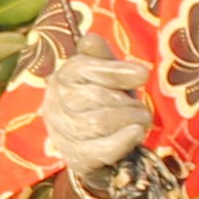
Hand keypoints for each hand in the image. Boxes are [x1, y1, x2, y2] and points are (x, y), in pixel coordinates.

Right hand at [42, 31, 151, 184]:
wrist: (101, 151)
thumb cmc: (106, 104)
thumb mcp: (107, 78)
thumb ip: (102, 58)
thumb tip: (90, 39)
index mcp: (62, 78)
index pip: (83, 68)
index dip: (115, 71)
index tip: (143, 74)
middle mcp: (55, 105)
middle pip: (93, 97)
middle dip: (125, 101)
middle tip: (141, 107)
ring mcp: (63, 134)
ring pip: (98, 122)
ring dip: (130, 119)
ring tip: (142, 118)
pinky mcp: (76, 159)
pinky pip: (102, 149)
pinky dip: (124, 140)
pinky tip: (137, 132)